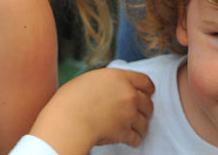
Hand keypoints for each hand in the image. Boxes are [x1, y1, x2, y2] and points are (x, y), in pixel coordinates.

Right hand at [28, 68, 153, 154]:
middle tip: (138, 112)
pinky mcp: (126, 132)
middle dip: (145, 109)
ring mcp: (129, 115)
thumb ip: (107, 83)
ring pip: (145, 123)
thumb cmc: (71, 98)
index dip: (148, 88)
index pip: (145, 81)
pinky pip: (137, 138)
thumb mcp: (89, 79)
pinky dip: (133, 139)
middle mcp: (128, 95)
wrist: (69, 119)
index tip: (148, 93)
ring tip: (133, 127)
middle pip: (148, 104)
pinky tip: (128, 138)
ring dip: (140, 126)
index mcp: (119, 78)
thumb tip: (110, 89)